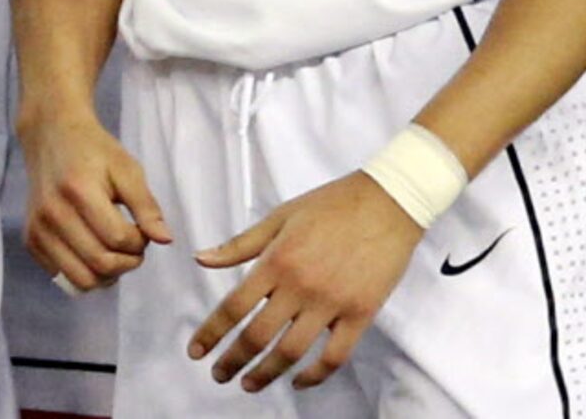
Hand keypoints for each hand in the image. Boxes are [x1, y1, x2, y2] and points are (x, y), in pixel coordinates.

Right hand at [19, 108, 171, 290]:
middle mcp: (53, 214)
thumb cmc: (94, 151)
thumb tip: (166, 239)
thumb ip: (146, 205)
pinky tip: (94, 251)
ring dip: (107, 275)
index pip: (117, 238)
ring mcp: (38, 230)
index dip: (139, 243)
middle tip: (135, 247)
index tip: (143, 232)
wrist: (53, 137)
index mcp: (79, 190)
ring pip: (81, 280)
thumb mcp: (127, 169)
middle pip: (100, 264)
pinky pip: (63, 276)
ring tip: (117, 254)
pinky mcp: (31, 241)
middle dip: (127, 263)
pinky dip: (85, 273)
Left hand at [190, 172, 422, 392]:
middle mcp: (301, 285)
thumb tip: (201, 258)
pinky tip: (298, 380)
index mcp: (278, 259)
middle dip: (232, 361)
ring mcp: (332, 303)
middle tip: (219, 374)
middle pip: (258, 336)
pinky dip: (313, 377)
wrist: (388, 201)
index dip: (211, 333)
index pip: (234, 306)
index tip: (196, 351)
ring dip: (265, 374)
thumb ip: (240, 244)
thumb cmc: (332, 203)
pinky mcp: (360, 314)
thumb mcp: (281, 215)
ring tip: (249, 383)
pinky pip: (333, 358)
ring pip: (291, 353)